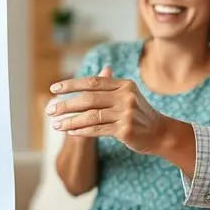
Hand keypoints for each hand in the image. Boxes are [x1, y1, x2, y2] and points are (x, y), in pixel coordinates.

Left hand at [47, 68, 168, 154]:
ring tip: (56, 125)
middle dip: (66, 104)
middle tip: (50, 110)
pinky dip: (82, 131)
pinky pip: (98, 129)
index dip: (71, 84)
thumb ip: (108, 87)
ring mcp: (126, 113)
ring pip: (91, 116)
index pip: (92, 82)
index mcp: (124, 84)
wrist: (160, 133)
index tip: (54, 89)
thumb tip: (91, 76)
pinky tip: (71, 132)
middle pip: (88, 98)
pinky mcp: (125, 130)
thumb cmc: (138, 114)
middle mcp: (126, 96)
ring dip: (70, 121)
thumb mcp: (126, 95)